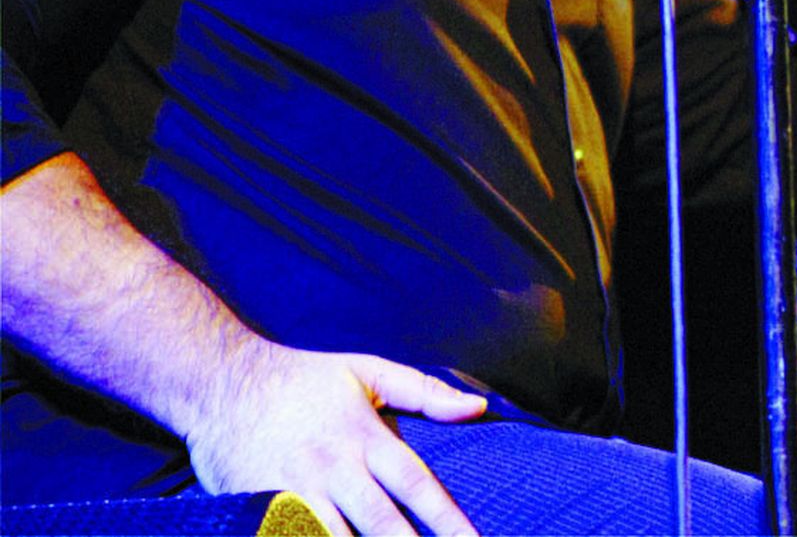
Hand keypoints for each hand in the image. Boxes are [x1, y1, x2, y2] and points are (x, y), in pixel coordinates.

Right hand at [183, 336, 485, 535]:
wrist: (221, 382)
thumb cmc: (303, 378)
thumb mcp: (367, 371)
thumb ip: (425, 392)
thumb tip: (478, 407)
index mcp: (364, 436)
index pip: (416, 484)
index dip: (447, 519)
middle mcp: (333, 468)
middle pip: (381, 522)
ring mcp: (294, 492)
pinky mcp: (259, 510)